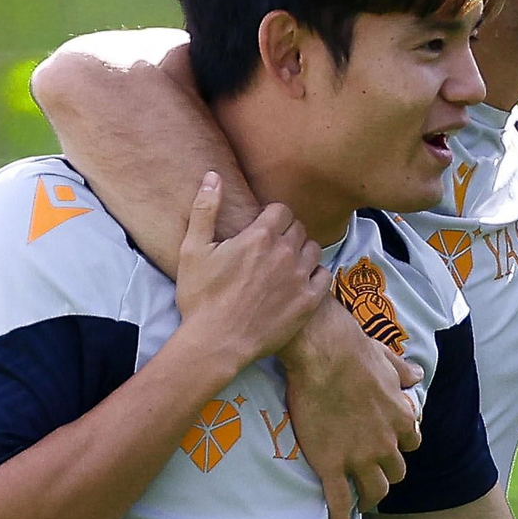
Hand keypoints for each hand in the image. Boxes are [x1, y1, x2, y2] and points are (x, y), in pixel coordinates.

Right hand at [176, 174, 328, 369]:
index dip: (273, 216)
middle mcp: (285, 253)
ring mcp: (300, 278)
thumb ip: (205, 209)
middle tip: (273, 247)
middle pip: (299, 228)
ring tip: (287, 263)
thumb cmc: (201, 297)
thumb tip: (212, 176)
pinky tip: (301, 281)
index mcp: (260, 236)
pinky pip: (324, 276)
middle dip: (287, 232)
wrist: (217, 342)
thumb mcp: (193, 249)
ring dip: (302, 252)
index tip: (264, 226)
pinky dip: (315, 275)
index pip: (282, 210)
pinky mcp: (309, 301)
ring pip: (314, 250)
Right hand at [283, 295, 422, 518]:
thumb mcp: (387, 359)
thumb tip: (416, 374)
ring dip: (371, 496)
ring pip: (375, 491)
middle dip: (387, 472)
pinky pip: (340, 503)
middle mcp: (386, 443)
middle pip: (396, 471)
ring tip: (362, 501)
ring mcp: (359, 458)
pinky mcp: (332, 466)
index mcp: (401, 417)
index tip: (390, 445)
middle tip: (372, 472)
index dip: (400, 444)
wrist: (324, 353)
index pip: (411, 441)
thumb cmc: (353, 350)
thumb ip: (403, 372)